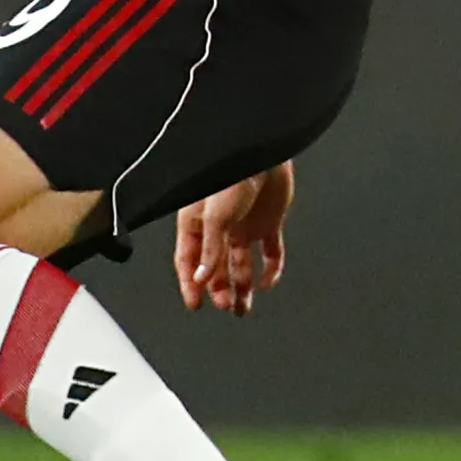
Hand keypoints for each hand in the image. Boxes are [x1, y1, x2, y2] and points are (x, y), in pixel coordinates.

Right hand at [174, 161, 292, 314]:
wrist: (261, 152)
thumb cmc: (229, 174)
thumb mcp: (214, 216)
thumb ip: (209, 248)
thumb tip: (201, 278)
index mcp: (197, 224)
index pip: (190, 262)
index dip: (191, 283)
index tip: (195, 304)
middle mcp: (219, 229)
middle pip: (216, 267)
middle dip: (218, 289)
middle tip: (224, 306)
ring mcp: (244, 227)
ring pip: (241, 264)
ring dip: (241, 286)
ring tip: (241, 308)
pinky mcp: (268, 223)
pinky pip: (270, 252)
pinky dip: (270, 270)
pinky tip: (267, 283)